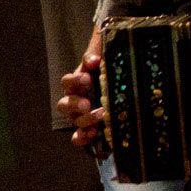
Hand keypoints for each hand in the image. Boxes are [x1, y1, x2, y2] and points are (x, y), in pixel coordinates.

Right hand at [57, 34, 108, 153]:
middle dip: (74, 104)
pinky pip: (81, 136)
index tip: (87, 78)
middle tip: (86, 104)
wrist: (126, 83)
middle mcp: (76, 100)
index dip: (74, 81)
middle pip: (64, 104)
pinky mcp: (91, 128)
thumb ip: (96, 52)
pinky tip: (93, 135)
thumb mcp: (104, 53)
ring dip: (85, 120)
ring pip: (74, 121)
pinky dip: (83, 137)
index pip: (67, 82)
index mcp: (78, 83)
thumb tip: (92, 61)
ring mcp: (82, 116)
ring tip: (100, 116)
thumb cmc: (112, 67)